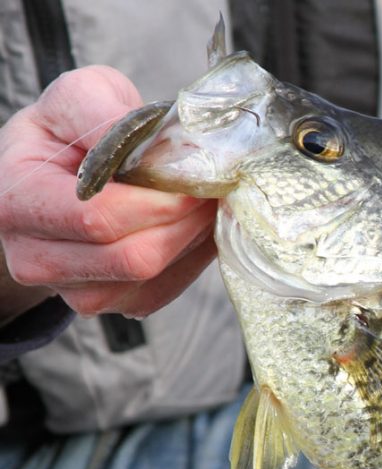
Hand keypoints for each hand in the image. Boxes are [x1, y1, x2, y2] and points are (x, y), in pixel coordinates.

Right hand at [0, 66, 215, 322]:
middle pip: (134, 257)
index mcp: (18, 203)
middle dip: (184, 220)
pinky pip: (167, 289)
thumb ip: (107, 113)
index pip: (99, 218)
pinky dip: (191, 257)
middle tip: (212, 187)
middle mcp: (37, 259)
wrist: (60, 176)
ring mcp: (77, 293)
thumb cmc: (67, 134)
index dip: (157, 200)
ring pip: (154, 277)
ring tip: (203, 199)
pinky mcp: (117, 306)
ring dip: (191, 238)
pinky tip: (194, 224)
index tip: (195, 174)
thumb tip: (159, 150)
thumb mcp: (77, 99)